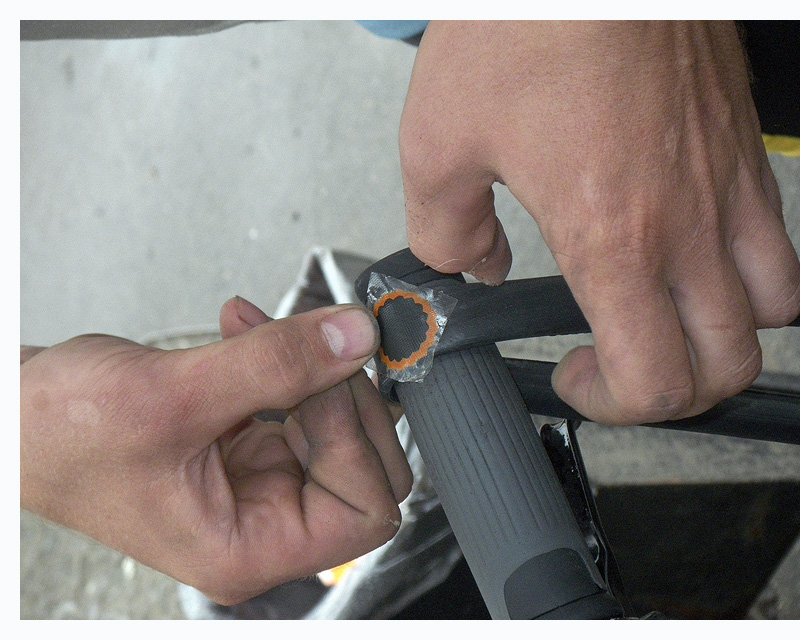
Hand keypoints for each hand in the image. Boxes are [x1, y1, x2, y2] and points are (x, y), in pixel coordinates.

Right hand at [20, 298, 411, 604]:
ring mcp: (258, 486)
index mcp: (247, 550)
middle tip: (306, 341)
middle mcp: (261, 526)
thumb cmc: (61, 434)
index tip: (324, 373)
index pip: (365, 510)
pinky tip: (245, 330)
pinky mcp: (247, 449)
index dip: (356, 438)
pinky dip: (286, 362)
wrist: (16, 415)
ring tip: (253, 326)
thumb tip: (356, 337)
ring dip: (312, 367)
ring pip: (339, 431)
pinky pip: (302, 406)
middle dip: (342, 395)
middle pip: (365, 469)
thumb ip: (278, 366)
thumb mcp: (177, 396)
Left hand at [400, 20, 799, 424]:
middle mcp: (688, 224)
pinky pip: (776, 235)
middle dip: (677, 390)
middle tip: (625, 367)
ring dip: (724, 334)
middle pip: (729, 362)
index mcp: (614, 238)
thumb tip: (471, 265)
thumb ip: (448, 231)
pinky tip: (691, 250)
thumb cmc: (526, 26)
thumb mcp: (438, 145)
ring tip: (669, 319)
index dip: (615, 406)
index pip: (655, 380)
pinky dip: (744, 268)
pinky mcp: (743, 147)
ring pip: (771, 306)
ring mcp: (728, 185)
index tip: (576, 379)